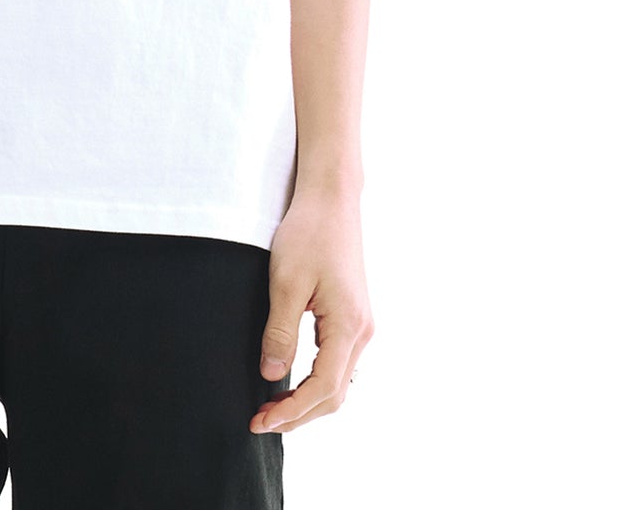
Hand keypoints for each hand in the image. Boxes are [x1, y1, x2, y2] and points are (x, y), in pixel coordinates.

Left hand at [249, 183, 373, 434]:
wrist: (331, 198)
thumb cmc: (308, 233)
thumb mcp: (286, 281)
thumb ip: (280, 331)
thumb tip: (271, 375)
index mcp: (348, 326)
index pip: (322, 389)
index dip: (290, 412)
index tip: (259, 421)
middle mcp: (362, 331)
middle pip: (334, 394)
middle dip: (298, 415)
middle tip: (259, 421)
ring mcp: (360, 324)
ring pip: (337, 381)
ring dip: (306, 401)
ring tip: (270, 408)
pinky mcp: (352, 316)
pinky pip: (336, 362)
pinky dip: (314, 381)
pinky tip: (289, 381)